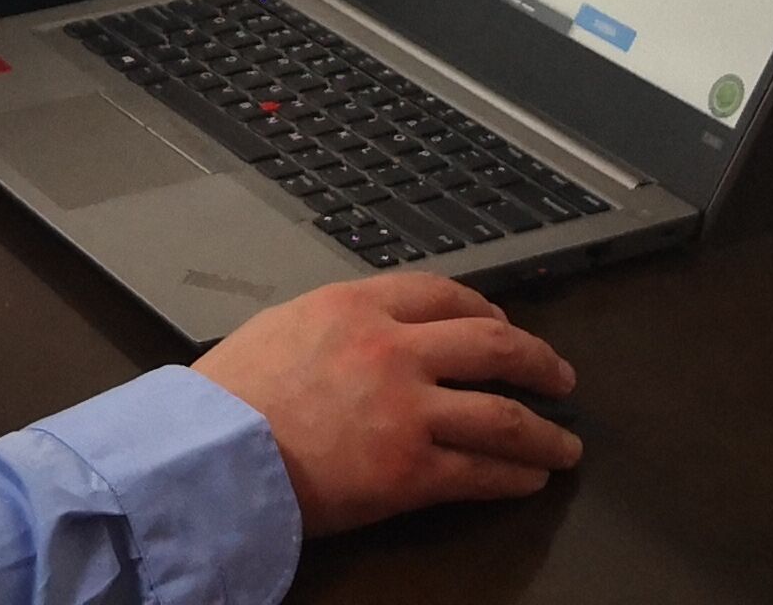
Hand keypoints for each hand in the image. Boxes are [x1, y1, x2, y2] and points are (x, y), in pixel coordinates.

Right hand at [191, 272, 581, 535]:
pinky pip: (481, 473)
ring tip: (565, 443)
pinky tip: (530, 479)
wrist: (207, 455)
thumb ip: (338, 323)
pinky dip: (515, 477)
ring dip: (544, 431)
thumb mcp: (284, 326)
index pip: (446, 294)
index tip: (502, 323)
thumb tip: (373, 332)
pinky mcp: (410, 472)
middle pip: (494, 344)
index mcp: (359, 305)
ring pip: (504, 415)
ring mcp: (407, 411)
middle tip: (559, 376)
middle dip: (538, 360)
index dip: (487, 309)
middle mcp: (393, 350)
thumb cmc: (228, 397)